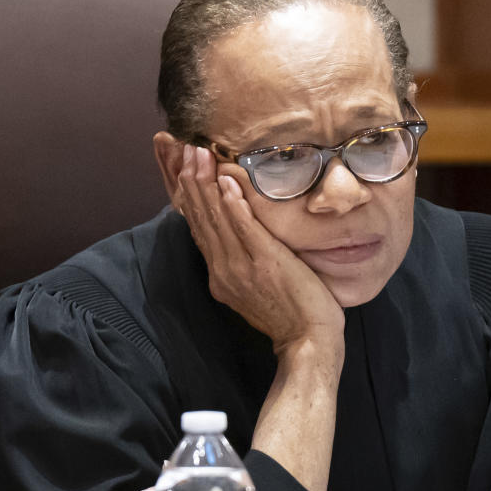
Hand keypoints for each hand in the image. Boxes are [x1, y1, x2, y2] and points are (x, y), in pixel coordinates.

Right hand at [175, 145, 345, 356]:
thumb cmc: (288, 314)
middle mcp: (223, 269)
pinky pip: (245, 230)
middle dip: (192, 181)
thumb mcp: (253, 288)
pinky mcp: (266, 263)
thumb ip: (240, 263)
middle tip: (186, 149)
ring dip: (207, 184)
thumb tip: (237, 237)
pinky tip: (227, 183)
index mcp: (219, 274)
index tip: (184, 166)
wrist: (306, 342)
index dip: (189, 195)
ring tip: (199, 155)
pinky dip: (234, 205)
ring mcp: (242, 267)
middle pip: (201, 218)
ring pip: (217, 219)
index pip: (198, 227)